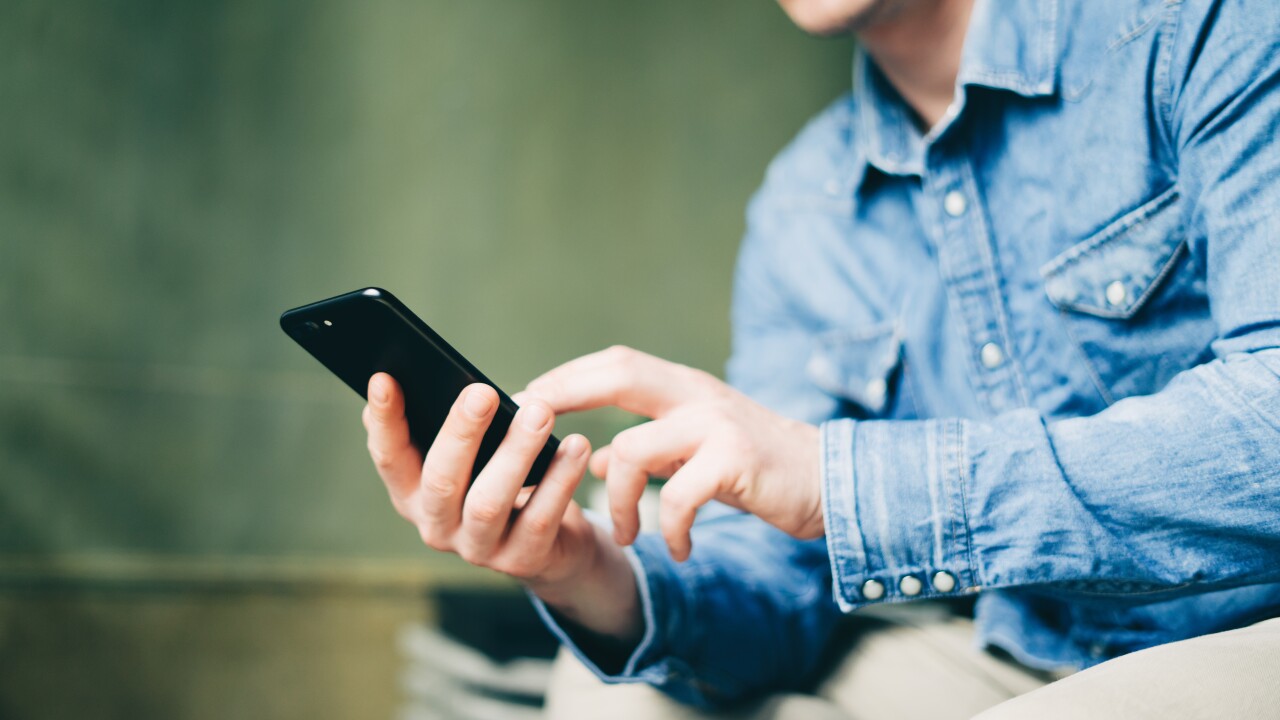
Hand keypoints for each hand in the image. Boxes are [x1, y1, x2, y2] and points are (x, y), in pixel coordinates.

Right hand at [362, 372, 598, 586]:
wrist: (554, 544)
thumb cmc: (504, 480)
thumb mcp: (473, 457)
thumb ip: (453, 428)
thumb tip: (443, 376)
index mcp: (413, 494)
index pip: (389, 458)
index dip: (384, 422)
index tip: (384, 378)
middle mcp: (436, 526)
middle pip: (441, 480)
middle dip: (461, 432)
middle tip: (484, 392)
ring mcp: (478, 549)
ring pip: (489, 502)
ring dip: (515, 452)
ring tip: (541, 412)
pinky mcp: (522, 561)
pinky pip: (541, 518)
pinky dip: (560, 479)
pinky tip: (576, 446)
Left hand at [522, 346, 822, 560]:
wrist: (831, 482)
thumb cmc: (757, 469)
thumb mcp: (696, 453)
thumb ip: (650, 451)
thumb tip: (596, 463)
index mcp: (683, 388)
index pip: (614, 364)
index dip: (566, 378)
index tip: (522, 403)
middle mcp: (697, 394)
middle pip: (619, 372)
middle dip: (565, 399)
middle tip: (533, 443)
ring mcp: (718, 423)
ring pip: (634, 449)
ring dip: (620, 501)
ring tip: (628, 535)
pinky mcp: (737, 460)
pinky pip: (678, 495)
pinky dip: (668, 528)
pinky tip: (678, 549)